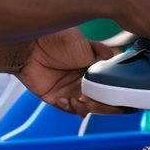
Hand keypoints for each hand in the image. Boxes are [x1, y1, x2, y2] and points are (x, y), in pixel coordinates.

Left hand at [17, 28, 131, 115]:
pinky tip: (68, 99)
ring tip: (83, 99)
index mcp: (93, 67)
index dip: (115, 91)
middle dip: (104, 103)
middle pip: (101, 100)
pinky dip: (72, 108)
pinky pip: (69, 110)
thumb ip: (102, 53)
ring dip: (88, 107)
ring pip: (87, 108)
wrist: (30, 45)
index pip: (109, 83)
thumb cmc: (56, 39)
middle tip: (101, 98)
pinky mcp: (56, 99)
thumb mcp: (85, 43)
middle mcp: (83, 80)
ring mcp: (70, 90)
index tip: (118, 93)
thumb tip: (116, 57)